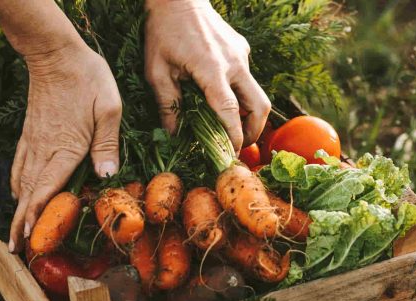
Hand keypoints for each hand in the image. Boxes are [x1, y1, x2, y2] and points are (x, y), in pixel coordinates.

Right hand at [9, 41, 122, 251]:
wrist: (54, 52)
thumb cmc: (87, 77)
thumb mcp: (108, 107)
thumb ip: (107, 143)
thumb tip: (106, 175)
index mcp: (65, 148)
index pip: (46, 189)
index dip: (36, 216)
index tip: (28, 238)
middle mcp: (44, 150)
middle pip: (28, 194)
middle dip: (20, 223)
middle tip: (16, 250)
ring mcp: (33, 142)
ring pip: (21, 182)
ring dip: (17, 208)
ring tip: (15, 232)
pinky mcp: (30, 134)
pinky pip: (20, 166)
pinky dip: (18, 186)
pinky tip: (19, 194)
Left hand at [144, 0, 269, 149]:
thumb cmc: (162, 32)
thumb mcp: (156, 70)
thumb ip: (166, 104)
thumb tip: (172, 135)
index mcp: (212, 69)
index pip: (230, 111)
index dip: (233, 136)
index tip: (231, 154)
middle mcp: (234, 62)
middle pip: (259, 106)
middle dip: (253, 131)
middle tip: (238, 146)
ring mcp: (241, 54)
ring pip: (256, 93)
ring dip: (248, 114)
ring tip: (231, 128)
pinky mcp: (241, 49)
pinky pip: (246, 77)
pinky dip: (239, 94)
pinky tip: (220, 96)